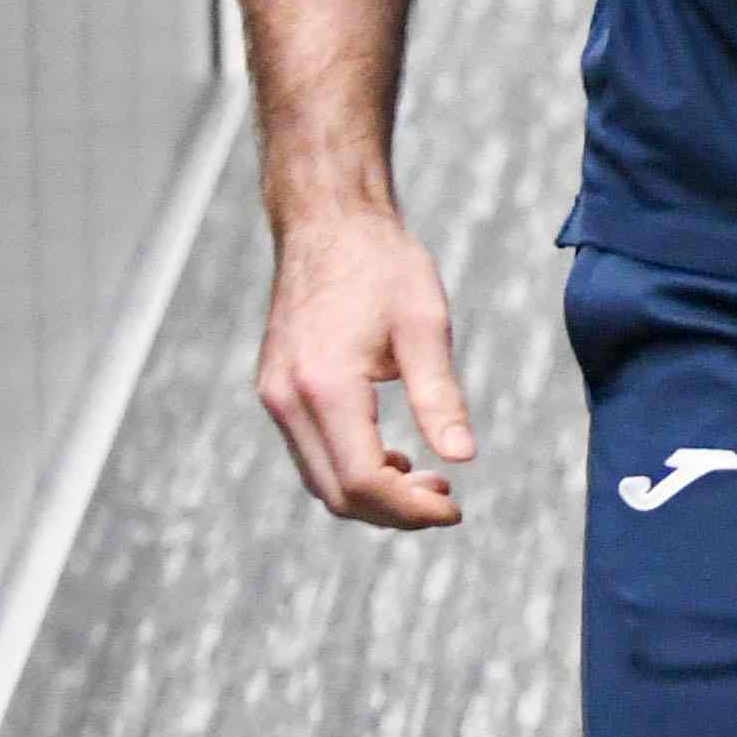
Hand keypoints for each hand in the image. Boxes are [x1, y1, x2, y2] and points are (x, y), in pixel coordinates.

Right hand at [257, 204, 474, 533]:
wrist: (328, 224)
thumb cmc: (383, 266)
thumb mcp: (425, 326)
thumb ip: (440, 396)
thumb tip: (462, 458)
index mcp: (324, 385)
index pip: (362, 479)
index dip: (410, 508)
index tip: (455, 508)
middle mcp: (286, 399)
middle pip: (335, 492)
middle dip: (393, 512)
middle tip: (447, 500)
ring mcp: (274, 396)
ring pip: (319, 479)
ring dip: (372, 495)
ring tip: (429, 482)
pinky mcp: (277, 391)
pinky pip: (310, 453)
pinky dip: (350, 470)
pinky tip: (394, 459)